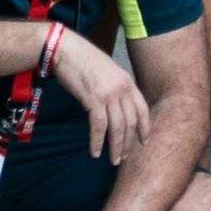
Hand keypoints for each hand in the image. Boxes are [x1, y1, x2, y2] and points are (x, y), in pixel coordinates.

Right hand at [46, 31, 150, 163]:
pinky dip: (98, 141)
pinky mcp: (94, 99)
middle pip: (130, 122)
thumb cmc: (83, 60)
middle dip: (128, 143)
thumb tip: (116, 108)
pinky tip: (95, 151)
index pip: (142, 109)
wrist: (66, 50)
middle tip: (124, 157)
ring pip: (117, 127)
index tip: (144, 141)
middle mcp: (122, 89)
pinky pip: (99, 126)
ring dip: (116, 147)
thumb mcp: (108, 72)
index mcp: (128, 81)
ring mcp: (109, 94)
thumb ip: (115, 89)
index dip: (144, 127)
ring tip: (114, 160)